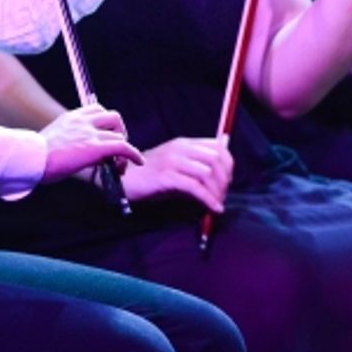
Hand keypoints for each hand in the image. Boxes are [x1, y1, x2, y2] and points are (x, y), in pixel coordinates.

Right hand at [40, 102, 143, 182]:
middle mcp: (82, 121)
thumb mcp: (51, 141)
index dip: (105, 123)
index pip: (96, 109)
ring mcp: (90, 133)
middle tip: (115, 148)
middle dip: (118, 131)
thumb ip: (65, 141)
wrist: (31, 160)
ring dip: (124, 147)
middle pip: (113, 117)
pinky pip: (124, 147)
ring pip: (120, 134)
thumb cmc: (36, 157)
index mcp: (70, 118)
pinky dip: (134, 154)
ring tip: (120, 163)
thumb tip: (72, 154)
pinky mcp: (96, 148)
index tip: (105, 135)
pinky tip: (138, 162)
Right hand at [117, 136, 231, 212]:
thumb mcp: (176, 164)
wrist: (123, 179)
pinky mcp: (166, 176)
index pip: (217, 147)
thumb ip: (197, 163)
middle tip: (223, 194)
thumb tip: (223, 163)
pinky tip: (213, 208)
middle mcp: (179, 148)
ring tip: (217, 203)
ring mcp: (172, 161)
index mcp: (183, 143)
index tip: (228, 180)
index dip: (228, 165)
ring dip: (217, 191)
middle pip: (215, 159)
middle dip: (225, 179)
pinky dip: (208, 199)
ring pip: (207, 173)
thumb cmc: (151, 175)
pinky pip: (194, 187)